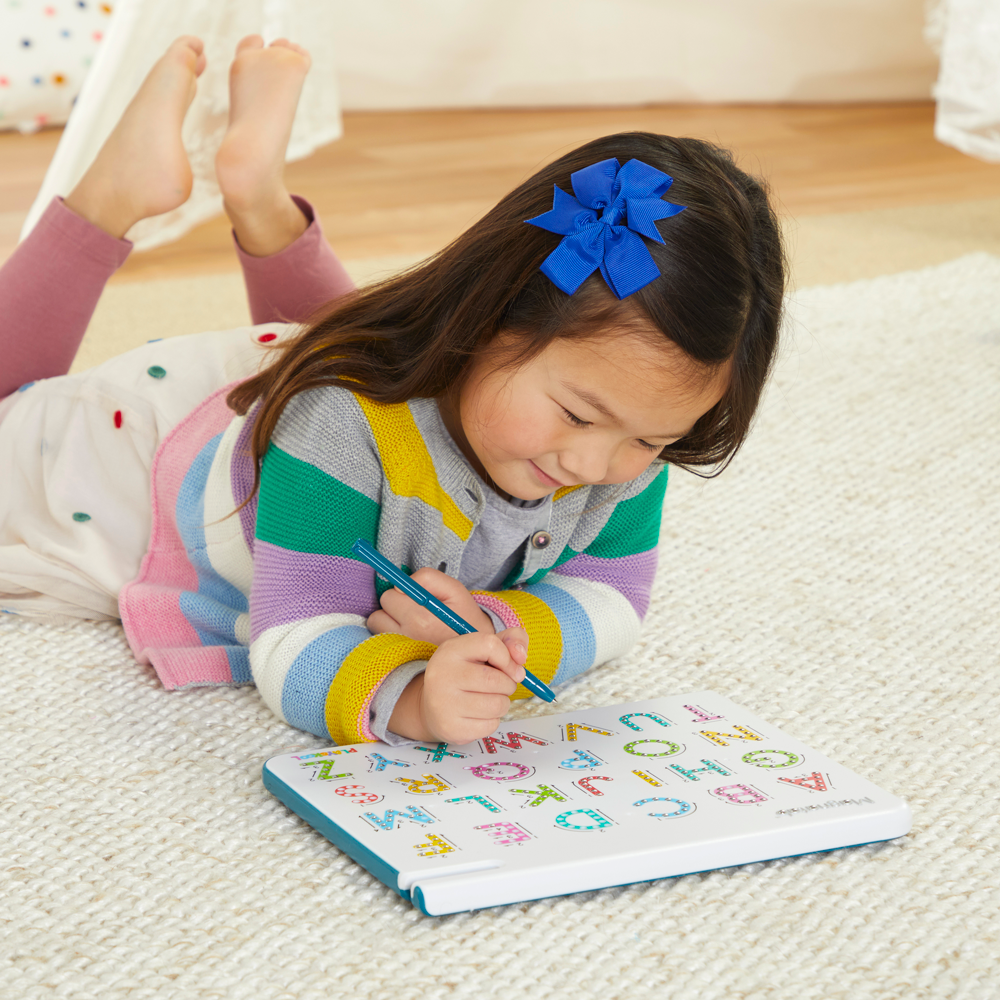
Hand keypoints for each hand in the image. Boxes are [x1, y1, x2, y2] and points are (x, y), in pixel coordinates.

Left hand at [366, 567, 494, 644]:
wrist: (474, 651)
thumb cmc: (464, 617)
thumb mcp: (454, 589)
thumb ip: (427, 578)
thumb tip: (399, 586)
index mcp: (421, 619)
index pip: (390, 597)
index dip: (400, 593)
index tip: (411, 596)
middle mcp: (408, 637)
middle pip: (379, 612)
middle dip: (393, 607)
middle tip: (412, 609)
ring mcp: (402, 651)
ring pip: (377, 627)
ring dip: (388, 621)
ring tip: (409, 622)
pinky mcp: (399, 660)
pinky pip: (380, 641)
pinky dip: (388, 635)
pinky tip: (406, 634)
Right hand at [387, 628, 529, 743]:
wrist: (432, 707)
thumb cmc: (466, 674)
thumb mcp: (484, 649)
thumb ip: (511, 640)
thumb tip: (521, 655)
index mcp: (451, 650)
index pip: (489, 645)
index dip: (508, 658)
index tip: (510, 667)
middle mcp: (442, 674)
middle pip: (496, 680)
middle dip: (508, 684)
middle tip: (501, 685)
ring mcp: (444, 703)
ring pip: (497, 705)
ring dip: (502, 703)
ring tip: (490, 699)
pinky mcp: (451, 728)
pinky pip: (490, 725)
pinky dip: (492, 720)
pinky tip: (479, 714)